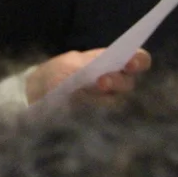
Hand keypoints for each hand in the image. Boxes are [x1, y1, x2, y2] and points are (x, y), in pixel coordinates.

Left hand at [25, 48, 150, 103]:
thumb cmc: (57, 72)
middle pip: (128, 83)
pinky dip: (92, 110)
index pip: (138, 59)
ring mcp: (108, 100)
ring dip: (103, 98)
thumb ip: (87, 68)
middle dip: (116, 81)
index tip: (130, 63)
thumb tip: (102, 77)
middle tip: (101, 81)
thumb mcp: (69, 65)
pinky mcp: (99, 117)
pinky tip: (78, 106)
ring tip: (83, 94)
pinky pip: (103, 115)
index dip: (138, 60)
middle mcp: (116, 81)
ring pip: (116, 101)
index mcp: (113, 61)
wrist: (39, 92)